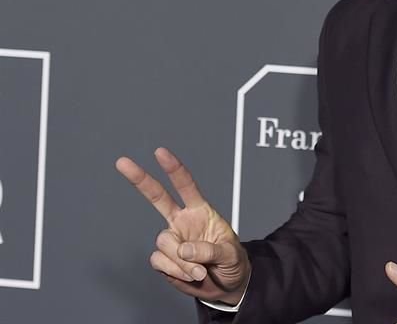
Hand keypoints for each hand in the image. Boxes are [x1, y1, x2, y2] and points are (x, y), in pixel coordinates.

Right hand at [115, 147, 250, 304]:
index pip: (186, 186)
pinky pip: (160, 261)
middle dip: (140, 179)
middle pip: (157, 197)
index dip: (174, 169)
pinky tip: (190, 275)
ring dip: (181, 261)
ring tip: (200, 270)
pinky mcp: (164, 259)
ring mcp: (172, 239)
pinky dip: (175, 271)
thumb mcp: (230, 254)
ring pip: (163, 242)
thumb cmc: (232, 262)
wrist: (226, 285)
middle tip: (122, 162)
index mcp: (200, 211)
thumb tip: (184, 250)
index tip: (161, 153)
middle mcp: (182, 221)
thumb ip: (209, 250)